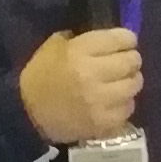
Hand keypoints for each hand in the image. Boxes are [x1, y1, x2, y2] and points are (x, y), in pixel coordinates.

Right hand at [19, 26, 144, 144]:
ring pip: (134, 85)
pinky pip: (127, 108)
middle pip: (132, 61)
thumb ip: (82, 39)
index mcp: (79, 52)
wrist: (26, 114)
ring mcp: (99, 101)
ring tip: (120, 83)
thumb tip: (109, 40)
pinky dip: (123, 103)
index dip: (127, 39)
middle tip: (125, 63)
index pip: (120, 39)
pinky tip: (113, 102)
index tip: (126, 43)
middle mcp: (92, 75)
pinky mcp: (102, 122)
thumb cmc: (40, 75)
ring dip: (129, 82)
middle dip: (131, 60)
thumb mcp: (54, 46)